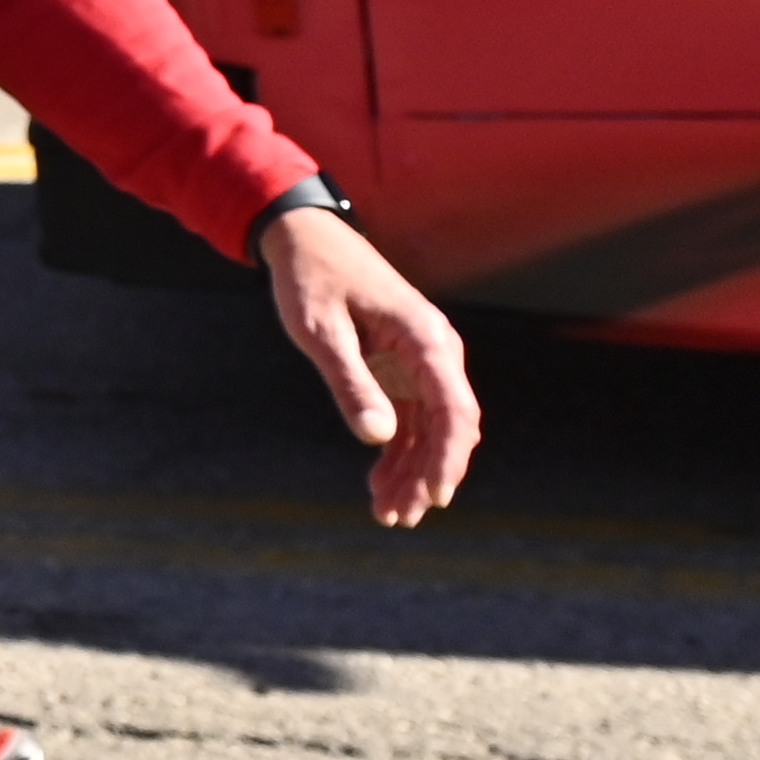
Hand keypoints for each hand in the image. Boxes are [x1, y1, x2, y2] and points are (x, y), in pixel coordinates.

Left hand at [258, 205, 479, 527]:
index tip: (435, 496)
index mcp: (426, 339)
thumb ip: (350, 382)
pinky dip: (399, 454)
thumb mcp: (321, 332)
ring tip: (389, 514)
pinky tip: (380, 484)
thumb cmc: (311, 279)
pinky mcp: (404, 371)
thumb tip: (378, 437)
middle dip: (428, 476)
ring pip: (430, 431)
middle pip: (448, 428)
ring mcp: (422, 363)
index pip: (454, 410)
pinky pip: (412, 421)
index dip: (447, 457)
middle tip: (400, 518)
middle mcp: (435, 353)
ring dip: (413, 473)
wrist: (305, 241)